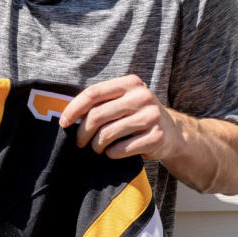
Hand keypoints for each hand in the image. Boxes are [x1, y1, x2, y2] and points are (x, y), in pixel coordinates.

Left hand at [59, 75, 182, 160]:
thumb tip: (68, 116)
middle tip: (80, 142)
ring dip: (96, 145)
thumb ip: (100, 102)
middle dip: (83, 132)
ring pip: (108, 134)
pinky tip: (112, 152)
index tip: (63, 123)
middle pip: (97, 115)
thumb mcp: (122, 101)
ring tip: (96, 148)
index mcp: (130, 83)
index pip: (93, 93)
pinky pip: (121, 148)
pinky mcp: (157, 137)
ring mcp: (151, 116)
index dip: (74, 109)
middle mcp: (142, 96)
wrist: (173, 133)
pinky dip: (111, 153)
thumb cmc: (136, 115)